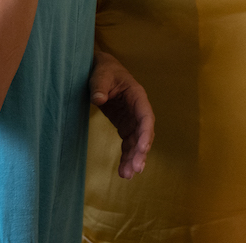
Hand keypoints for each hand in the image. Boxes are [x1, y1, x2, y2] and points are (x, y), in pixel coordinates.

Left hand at [89, 50, 153, 178]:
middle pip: (144, 133)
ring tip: (126, 176)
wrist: (100, 70)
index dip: (146, 133)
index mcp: (137, 95)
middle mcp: (138, 110)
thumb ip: (99, 86)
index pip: (146, 117)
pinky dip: (126, 157)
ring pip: (137, 142)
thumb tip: (99, 99)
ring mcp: (132, 119)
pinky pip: (128, 144)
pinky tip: (123, 172)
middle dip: (141, 152)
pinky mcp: (124, 126)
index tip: (143, 149)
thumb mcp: (100, 75)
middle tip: (135, 169)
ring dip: (134, 159)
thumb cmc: (103, 70)